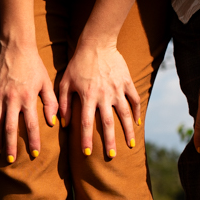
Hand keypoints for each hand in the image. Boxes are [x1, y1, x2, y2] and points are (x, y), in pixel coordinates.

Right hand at [0, 36, 56, 161]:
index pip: (31, 125)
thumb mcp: (46, 82)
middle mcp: (12, 100)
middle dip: (10, 146)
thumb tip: (53, 122)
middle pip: (9, 128)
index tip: (35, 154)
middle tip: (11, 160)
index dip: (33, 141)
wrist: (14, 47)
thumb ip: (50, 103)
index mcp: (27, 98)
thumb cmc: (33, 65)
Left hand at [57, 38, 138, 157]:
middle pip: (107, 123)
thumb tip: (62, 123)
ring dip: (128, 131)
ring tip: (130, 145)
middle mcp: (104, 95)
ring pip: (125, 114)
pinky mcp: (127, 82)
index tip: (87, 153)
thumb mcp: (65, 82)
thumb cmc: (77, 63)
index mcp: (87, 96)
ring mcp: (118, 89)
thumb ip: (63, 103)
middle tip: (111, 156)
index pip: (85, 123)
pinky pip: (135, 100)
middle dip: (109, 141)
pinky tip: (136, 123)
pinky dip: (137, 112)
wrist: (97, 43)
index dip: (86, 139)